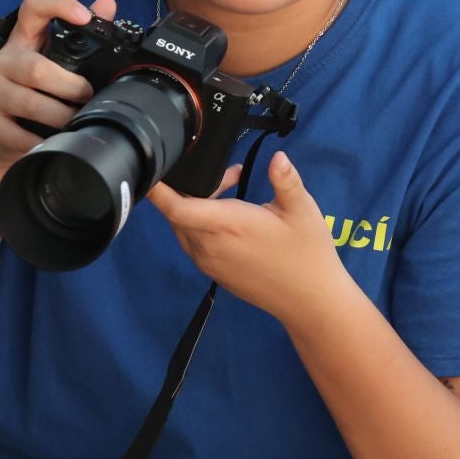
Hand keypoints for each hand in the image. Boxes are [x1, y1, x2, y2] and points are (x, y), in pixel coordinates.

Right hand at [0, 0, 117, 194]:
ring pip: (32, 103)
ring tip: (76, 121)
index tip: (84, 16)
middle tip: (87, 97)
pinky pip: (20, 134)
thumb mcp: (51, 60)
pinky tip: (54, 141)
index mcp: (24, 39)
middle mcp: (5, 60)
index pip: (33, 6)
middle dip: (71, 87)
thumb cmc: (30, 91)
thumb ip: (80, 34)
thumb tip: (108, 4)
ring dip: (62, 116)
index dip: (59, 4)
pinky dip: (42, 141)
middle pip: (37, 69)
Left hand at [148, 152, 351, 324]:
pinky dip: (202, 225)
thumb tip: (278, 157)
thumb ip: (285, 181)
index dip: (157, 190)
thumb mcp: (302, 211)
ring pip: (184, 228)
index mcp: (227, 226)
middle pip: (178, 213)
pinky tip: (232, 220)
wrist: (309, 300)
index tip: (150, 171)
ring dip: (198, 207)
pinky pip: (194, 243)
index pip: (177, 208)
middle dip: (192, 188)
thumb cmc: (307, 253)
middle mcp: (210, 246)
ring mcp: (209, 263)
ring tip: (232, 194)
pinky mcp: (214, 273)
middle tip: (228, 176)